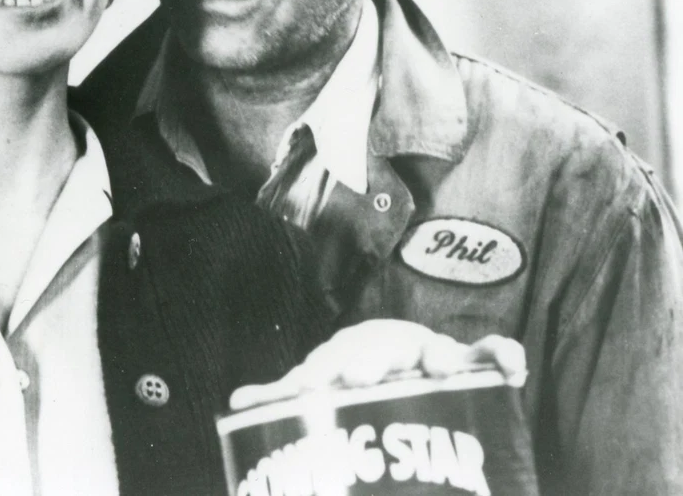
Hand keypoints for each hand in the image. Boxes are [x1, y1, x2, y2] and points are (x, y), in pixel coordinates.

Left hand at [229, 319, 525, 410]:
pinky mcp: (468, 362)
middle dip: (374, 364)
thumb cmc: (353, 370)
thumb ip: (282, 394)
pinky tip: (512, 369)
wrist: (397, 351)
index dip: (323, 376)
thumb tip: (237, 402)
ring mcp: (430, 352)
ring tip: (440, 369)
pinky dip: (501, 355)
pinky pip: (489, 353)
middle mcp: (390, 348)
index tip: (313, 391)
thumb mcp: (319, 379)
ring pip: (437, 348)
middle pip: (384, 352)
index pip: (334, 362)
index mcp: (351, 354)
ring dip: (439, 355)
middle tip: (364, 381)